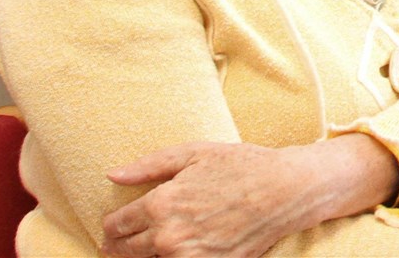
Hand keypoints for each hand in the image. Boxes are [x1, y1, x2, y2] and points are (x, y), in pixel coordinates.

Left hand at [101, 134, 396, 256]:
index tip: (114, 226)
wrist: (287, 189)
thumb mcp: (196, 152)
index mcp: (161, 204)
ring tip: (151, 248)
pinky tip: (178, 252)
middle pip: (125, 252)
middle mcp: (169, 236)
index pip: (116, 226)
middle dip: (118, 247)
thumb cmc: (243, 165)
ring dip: (144, 257)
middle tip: (118, 244)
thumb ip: (149, 165)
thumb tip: (113, 175)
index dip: (111, 226)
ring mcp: (189, 257)